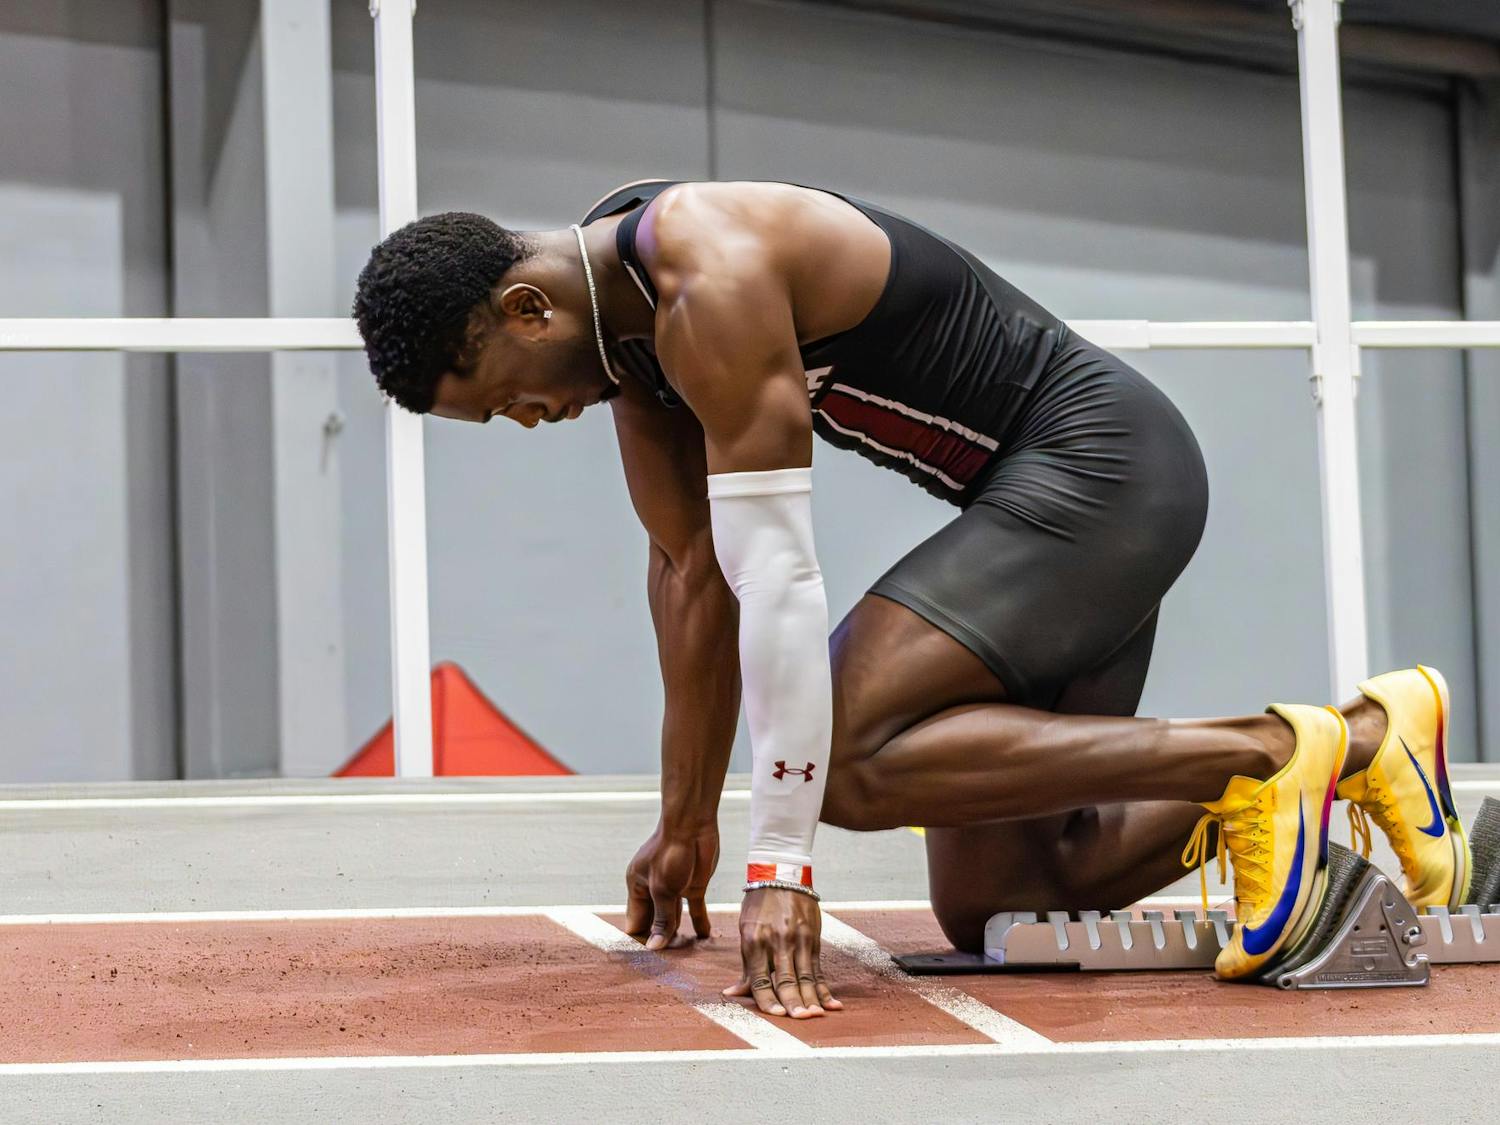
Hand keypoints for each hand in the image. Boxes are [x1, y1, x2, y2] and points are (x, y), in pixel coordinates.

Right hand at [624, 823, 718, 950]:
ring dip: (680, 935)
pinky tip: (704, 938)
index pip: (636, 922)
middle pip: (655, 922)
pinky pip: (695, 910)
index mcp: (637, 887)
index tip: (646, 962)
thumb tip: (654, 946)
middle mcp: (654, 890)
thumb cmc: (670, 851)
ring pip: (674, 918)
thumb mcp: (663, 888)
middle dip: (661, 940)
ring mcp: (674, 888)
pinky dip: (700, 923)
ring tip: (685, 958)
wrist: (693, 824)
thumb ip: (662, 918)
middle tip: (668, 965)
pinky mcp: (694, 886)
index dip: (641, 940)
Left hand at [723, 886, 840, 1017]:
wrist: (781, 874)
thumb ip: (745, 966)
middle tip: (800, 1020)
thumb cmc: (758, 906)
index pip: (761, 978)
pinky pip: (819, 968)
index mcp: (755, 941)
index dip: (768, 1000)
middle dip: (793, 1003)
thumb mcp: (746, 931)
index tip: (776, 1016)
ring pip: (806, 976)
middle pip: (786, 979)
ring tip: (816, 1015)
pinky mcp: (813, 939)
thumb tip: (733, 993)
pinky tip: (832, 1003)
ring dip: (812, 998)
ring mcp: (798, 939)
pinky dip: (825, 987)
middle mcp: (777, 941)